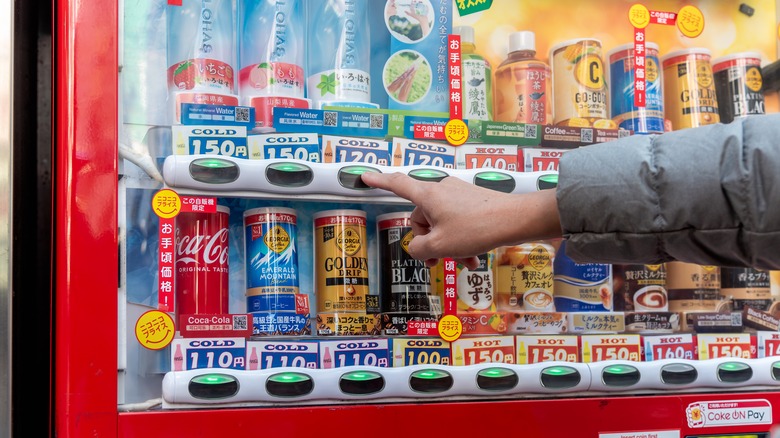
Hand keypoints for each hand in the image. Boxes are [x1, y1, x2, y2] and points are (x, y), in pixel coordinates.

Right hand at [361, 172, 562, 269]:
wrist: (515, 220)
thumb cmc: (475, 229)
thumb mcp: (440, 246)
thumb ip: (419, 249)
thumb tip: (418, 248)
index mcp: (428, 196)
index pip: (397, 185)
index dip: (379, 182)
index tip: (364, 177)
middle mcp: (441, 191)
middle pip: (421, 217)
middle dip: (429, 241)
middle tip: (439, 261)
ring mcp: (458, 195)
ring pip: (442, 224)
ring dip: (448, 246)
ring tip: (463, 263)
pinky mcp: (473, 202)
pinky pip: (458, 223)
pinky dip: (461, 241)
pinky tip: (474, 259)